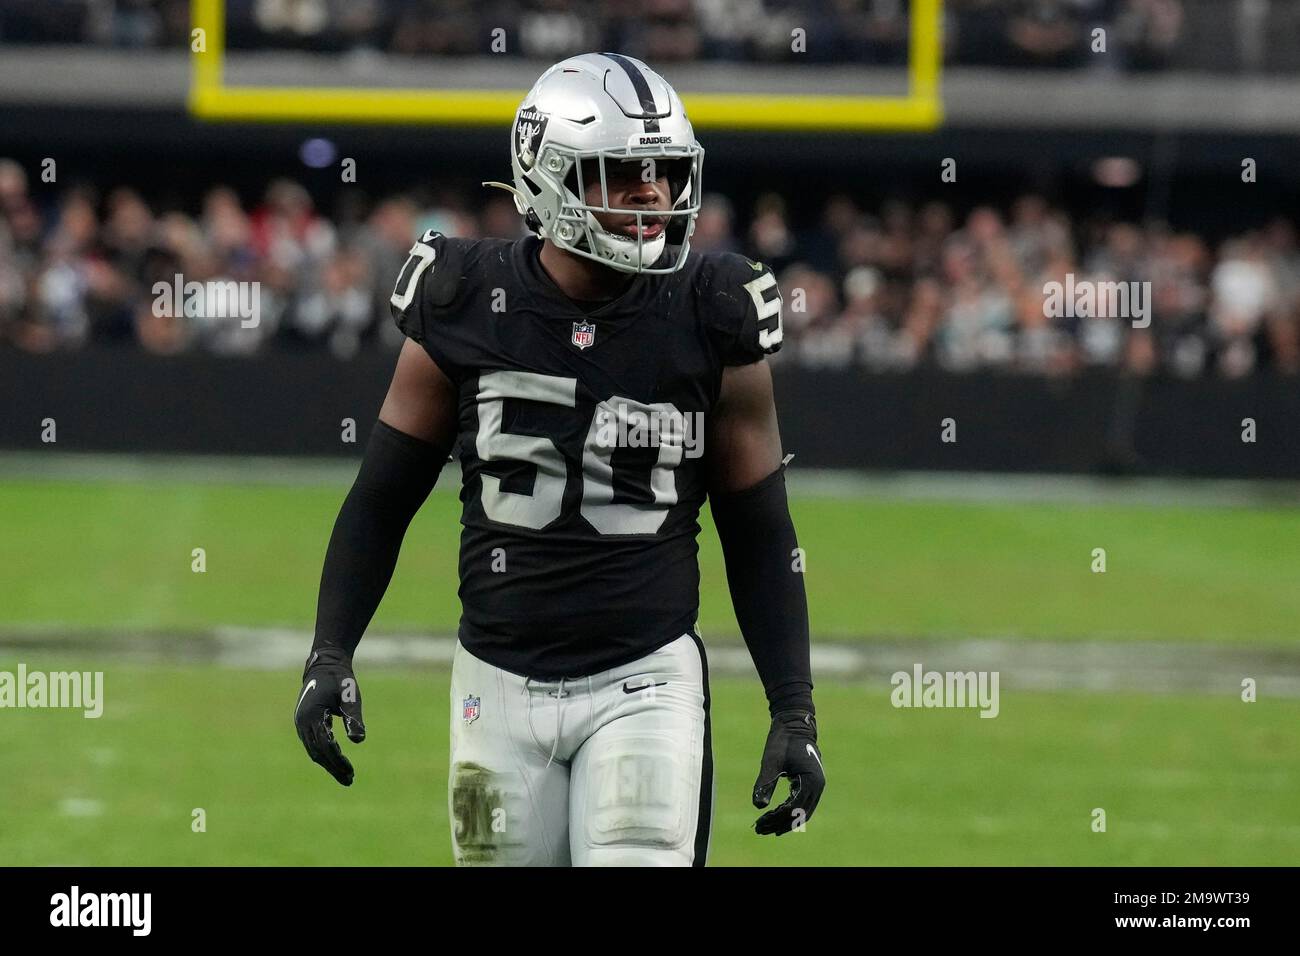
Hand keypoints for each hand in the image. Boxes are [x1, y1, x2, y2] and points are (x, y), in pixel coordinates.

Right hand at [294, 648, 365, 785]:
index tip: (351, 772)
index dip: (338, 761)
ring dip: (328, 764)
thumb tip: (359, 741)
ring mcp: (300, 723)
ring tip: (345, 776)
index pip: (326, 746)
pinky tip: (336, 761)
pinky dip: (324, 755)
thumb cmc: (340, 680)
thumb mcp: (350, 696)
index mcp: (312, 715)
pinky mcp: (303, 723)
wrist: (324, 665)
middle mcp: (302, 722)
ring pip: (313, 750)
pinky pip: (312, 744)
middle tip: (350, 780)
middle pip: (318, 753)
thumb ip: (353, 718)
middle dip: (333, 768)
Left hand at [752, 710, 824, 835]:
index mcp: (811, 781)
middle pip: (799, 815)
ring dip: (785, 821)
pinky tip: (776, 815)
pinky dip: (790, 812)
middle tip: (759, 830)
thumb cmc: (782, 739)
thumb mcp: (771, 761)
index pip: (793, 809)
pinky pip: (803, 803)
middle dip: (779, 824)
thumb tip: (757, 806)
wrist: (794, 722)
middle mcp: (818, 786)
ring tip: (767, 828)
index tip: (759, 823)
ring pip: (803, 812)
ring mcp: (817, 785)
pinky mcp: (812, 782)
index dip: (775, 818)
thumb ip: (765, 783)